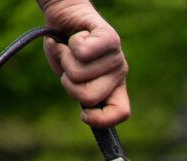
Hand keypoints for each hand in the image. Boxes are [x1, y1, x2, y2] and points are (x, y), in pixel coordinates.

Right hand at [38, 1, 129, 126]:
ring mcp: (117, 55)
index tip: (83, 114)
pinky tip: (74, 38)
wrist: (64, 16)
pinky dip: (66, 46)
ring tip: (69, 50)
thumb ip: (78, 91)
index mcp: (114, 87)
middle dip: (69, 84)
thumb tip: (87, 108)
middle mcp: (120, 73)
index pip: (121, 112)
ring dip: (65, 60)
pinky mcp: (110, 37)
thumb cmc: (66, 49)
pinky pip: (82, 52)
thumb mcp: (70, 76)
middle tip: (69, 67)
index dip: (101, 120)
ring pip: (79, 74)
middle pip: (89, 97)